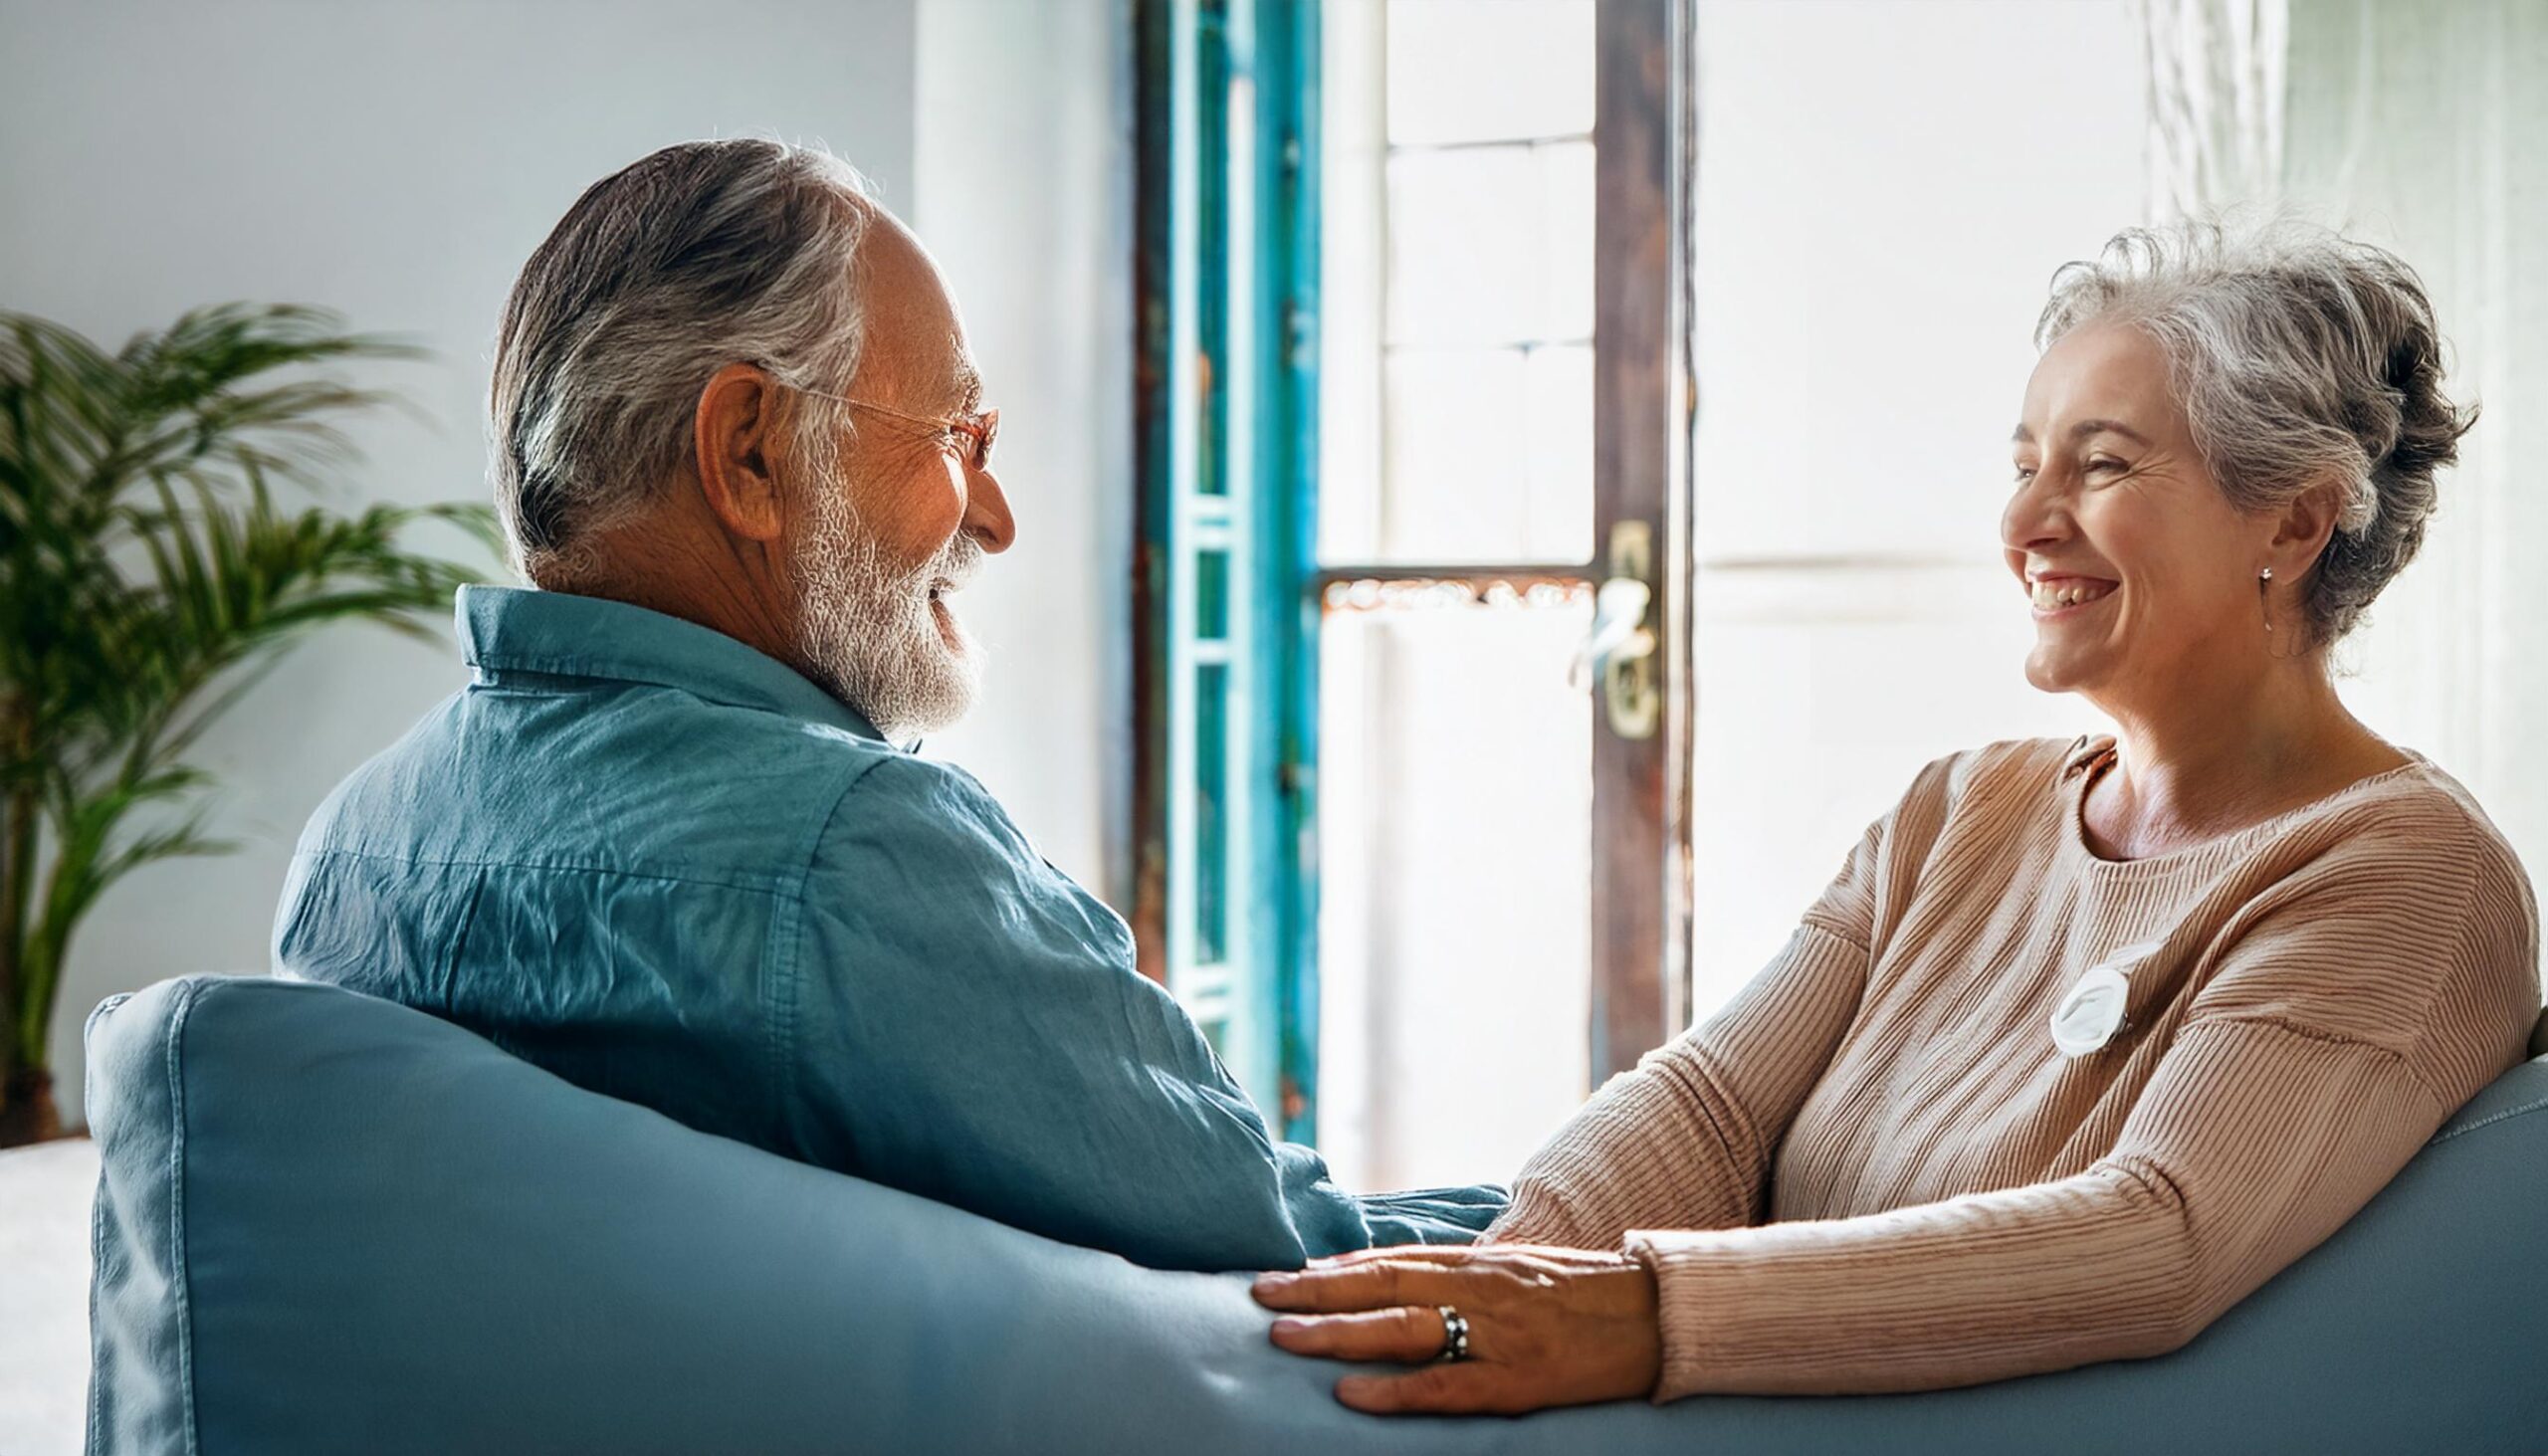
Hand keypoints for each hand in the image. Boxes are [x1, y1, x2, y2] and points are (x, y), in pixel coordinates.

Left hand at [1250, 1243, 1661, 1415]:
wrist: (1659, 1317)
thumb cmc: (1589, 1297)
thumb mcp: (1524, 1271)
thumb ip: (1470, 1277)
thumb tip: (1413, 1283)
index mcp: (1482, 1262)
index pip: (1394, 1259)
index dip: (1337, 1267)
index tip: (1288, 1272)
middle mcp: (1481, 1288)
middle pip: (1384, 1284)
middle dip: (1317, 1292)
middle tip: (1262, 1296)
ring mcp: (1498, 1332)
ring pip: (1402, 1327)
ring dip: (1338, 1332)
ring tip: (1286, 1337)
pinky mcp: (1516, 1379)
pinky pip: (1444, 1385)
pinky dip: (1394, 1390)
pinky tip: (1351, 1393)